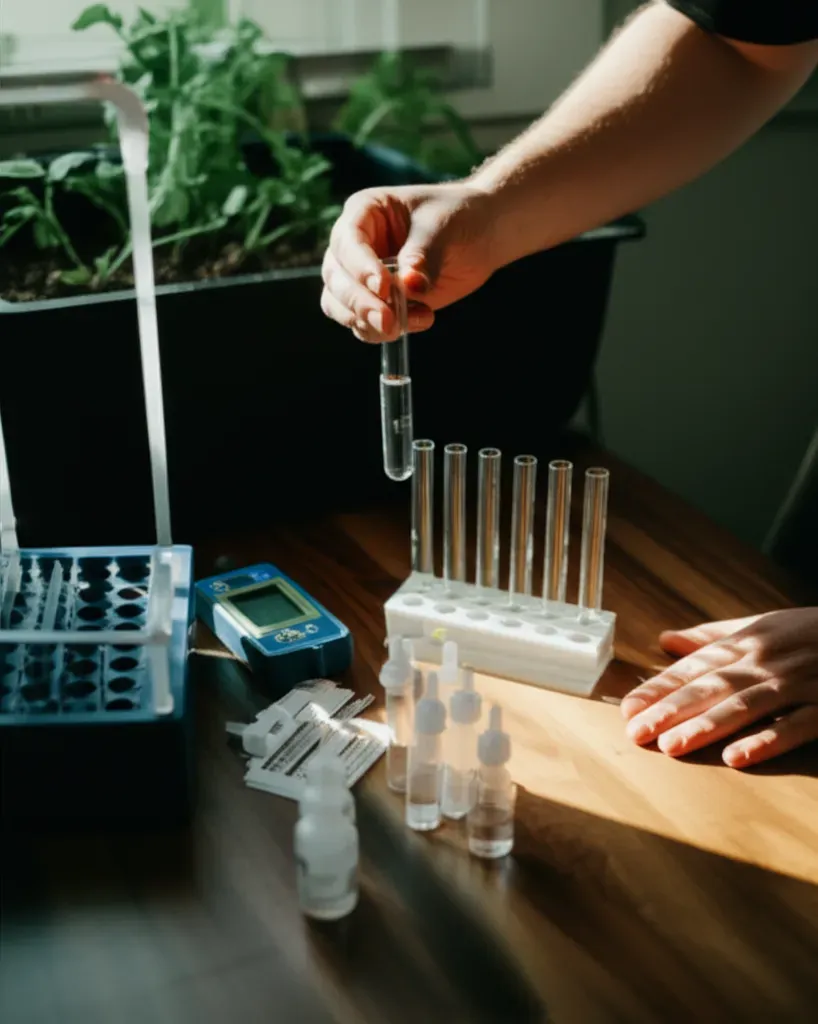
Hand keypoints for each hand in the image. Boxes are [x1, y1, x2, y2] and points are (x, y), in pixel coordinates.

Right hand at [320, 183, 497, 342]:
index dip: (361, 267)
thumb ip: (423, 255)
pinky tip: (422, 320)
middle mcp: (355, 245)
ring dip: (366, 322)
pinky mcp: (377, 303)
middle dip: (358, 302)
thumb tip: (409, 284)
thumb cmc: (459, 216)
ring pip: (339, 305)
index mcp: (365, 212)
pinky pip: (363, 324)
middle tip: (387, 320)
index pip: (348, 242)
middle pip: (335, 277)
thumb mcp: (444, 227)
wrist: (481, 235)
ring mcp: (362, 277)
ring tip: (403, 325)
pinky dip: (383, 332)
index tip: (384, 287)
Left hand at [621, 608, 817, 767]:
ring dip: (707, 726)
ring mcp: (798, 684)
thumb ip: (714, 637)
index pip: (695, 666)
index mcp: (748, 641)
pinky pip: (796, 726)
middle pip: (712, 686)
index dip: (660, 687)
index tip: (628, 707)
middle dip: (671, 709)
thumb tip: (666, 640)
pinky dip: (767, 741)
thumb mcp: (763, 625)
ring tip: (671, 746)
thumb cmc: (813, 632)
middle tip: (636, 732)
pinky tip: (738, 758)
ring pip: (746, 705)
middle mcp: (767, 660)